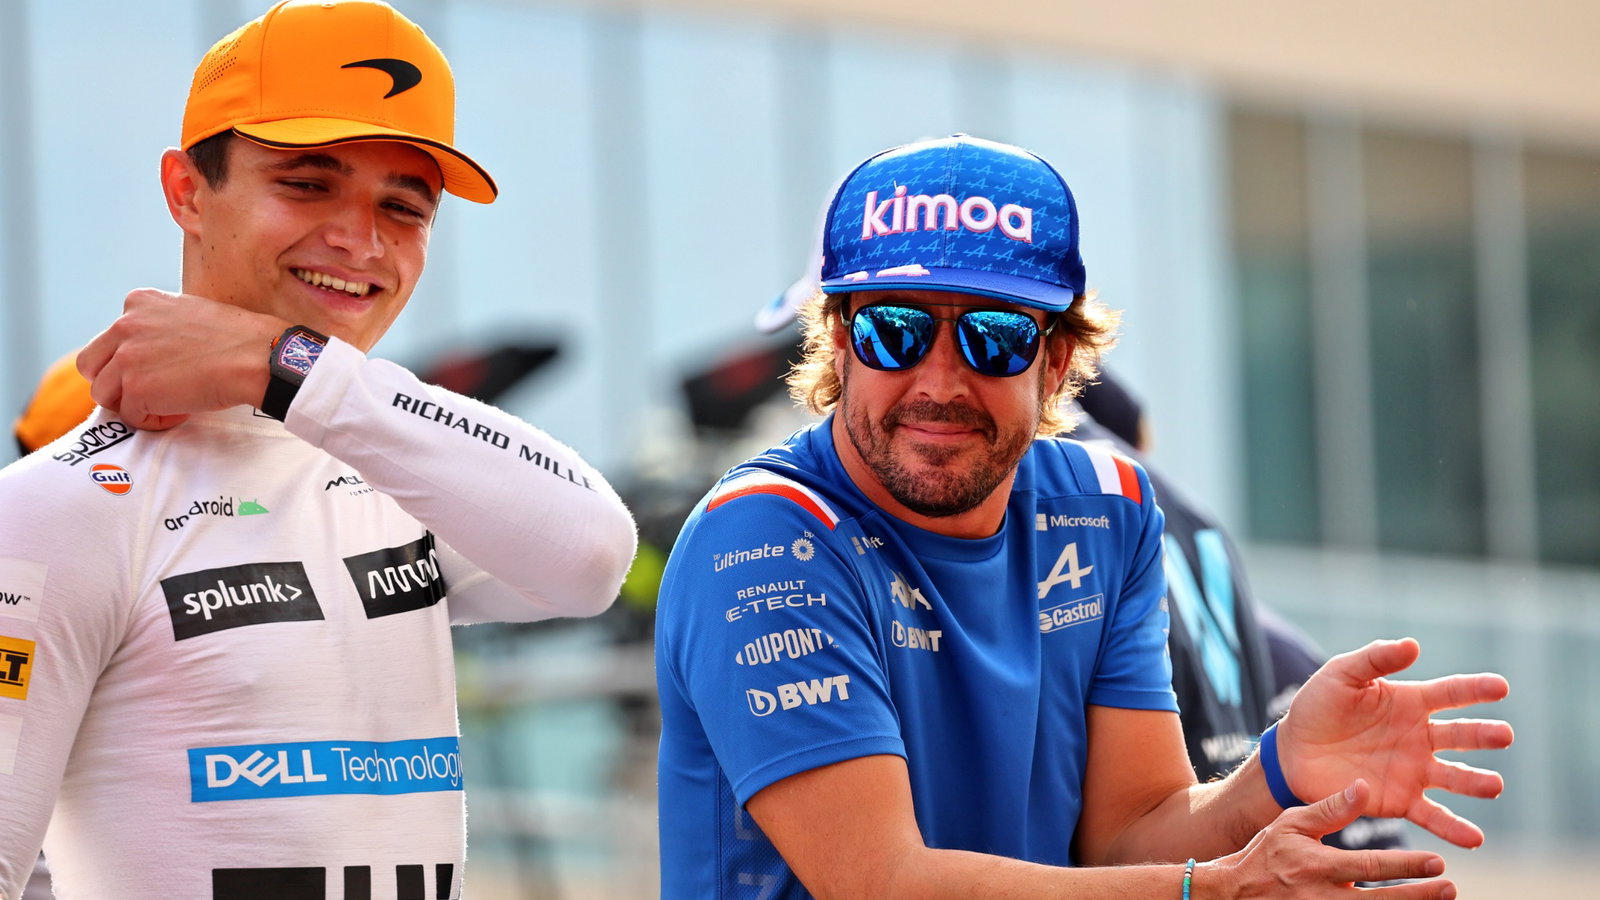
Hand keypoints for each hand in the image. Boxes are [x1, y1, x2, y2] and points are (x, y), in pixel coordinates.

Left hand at [77, 289, 284, 429]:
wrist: (258, 356)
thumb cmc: (238, 338)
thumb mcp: (190, 313)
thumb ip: (161, 325)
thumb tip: (155, 352)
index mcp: (138, 302)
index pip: (110, 337)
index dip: (131, 359)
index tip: (160, 368)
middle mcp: (124, 325)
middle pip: (91, 364)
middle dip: (115, 382)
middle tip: (149, 392)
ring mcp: (126, 357)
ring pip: (103, 394)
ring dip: (134, 404)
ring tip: (170, 403)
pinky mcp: (136, 388)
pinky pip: (131, 416)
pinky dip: (155, 420)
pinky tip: (182, 410)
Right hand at [1205, 780, 1455, 897]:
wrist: (1232, 894)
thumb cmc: (1264, 854)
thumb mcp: (1291, 823)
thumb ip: (1330, 809)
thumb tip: (1364, 786)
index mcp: (1318, 866)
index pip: (1371, 867)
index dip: (1407, 867)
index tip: (1438, 863)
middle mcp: (1324, 897)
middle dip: (1419, 897)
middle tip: (1450, 888)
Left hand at [1279, 638, 1512, 847]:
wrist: (1293, 751)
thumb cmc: (1319, 706)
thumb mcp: (1342, 674)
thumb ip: (1376, 659)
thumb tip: (1413, 644)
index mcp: (1411, 703)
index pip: (1451, 693)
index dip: (1476, 688)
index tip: (1501, 687)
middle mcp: (1421, 738)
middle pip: (1461, 736)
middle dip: (1483, 735)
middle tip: (1503, 736)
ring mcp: (1414, 771)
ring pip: (1454, 778)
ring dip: (1476, 783)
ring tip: (1494, 786)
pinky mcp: (1400, 800)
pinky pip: (1432, 815)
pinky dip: (1454, 828)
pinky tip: (1475, 838)